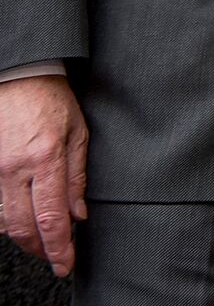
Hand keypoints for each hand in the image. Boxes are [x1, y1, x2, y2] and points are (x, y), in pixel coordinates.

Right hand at [0, 75, 88, 276]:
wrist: (18, 77)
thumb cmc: (51, 100)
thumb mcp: (78, 132)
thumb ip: (77, 175)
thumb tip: (78, 214)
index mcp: (44, 159)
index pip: (51, 218)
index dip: (59, 247)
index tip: (66, 264)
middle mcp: (14, 169)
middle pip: (24, 227)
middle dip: (42, 250)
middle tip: (57, 260)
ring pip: (5, 222)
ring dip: (25, 239)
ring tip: (44, 245)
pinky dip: (9, 221)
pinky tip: (24, 223)